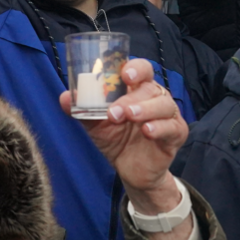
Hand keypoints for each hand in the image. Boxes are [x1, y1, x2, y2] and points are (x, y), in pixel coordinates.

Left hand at [60, 58, 188, 228]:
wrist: (130, 171)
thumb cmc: (116, 139)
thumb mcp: (95, 124)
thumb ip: (82, 110)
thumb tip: (64, 97)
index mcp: (137, 89)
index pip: (142, 69)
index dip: (136, 68)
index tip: (124, 75)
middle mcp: (155, 97)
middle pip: (150, 87)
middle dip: (131, 98)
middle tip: (115, 112)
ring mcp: (168, 115)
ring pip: (164, 104)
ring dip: (145, 109)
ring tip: (129, 117)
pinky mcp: (176, 134)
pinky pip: (172, 126)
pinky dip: (160, 127)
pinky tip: (147, 131)